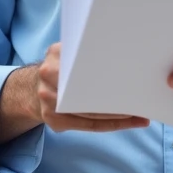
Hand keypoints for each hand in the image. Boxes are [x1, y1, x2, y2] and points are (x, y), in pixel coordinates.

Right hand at [35, 43, 149, 133]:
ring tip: (141, 114)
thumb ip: (85, 49)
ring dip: (119, 115)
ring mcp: (49, 102)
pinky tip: (129, 122)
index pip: (86, 66)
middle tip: (141, 98)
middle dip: (117, 97)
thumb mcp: (67, 52)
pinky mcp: (54, 121)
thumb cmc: (61, 70)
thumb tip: (123, 47)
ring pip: (91, 113)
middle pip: (89, 92)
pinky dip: (112, 125)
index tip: (132, 76)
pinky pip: (89, 126)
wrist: (31, 90)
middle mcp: (48, 77)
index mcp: (55, 56)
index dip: (110, 73)